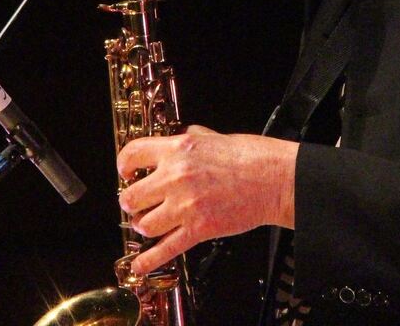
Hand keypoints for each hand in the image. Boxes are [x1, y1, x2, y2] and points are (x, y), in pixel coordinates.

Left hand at [116, 125, 297, 274]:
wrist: (275, 180)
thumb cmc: (252, 157)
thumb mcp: (217, 137)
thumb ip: (195, 137)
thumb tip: (186, 134)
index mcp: (179, 149)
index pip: (133, 154)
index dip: (124, 166)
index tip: (126, 172)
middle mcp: (176, 176)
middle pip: (131, 196)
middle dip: (131, 203)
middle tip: (135, 204)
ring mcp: (186, 205)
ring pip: (144, 225)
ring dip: (144, 226)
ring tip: (149, 225)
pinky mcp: (199, 229)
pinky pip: (165, 249)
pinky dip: (148, 260)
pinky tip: (140, 264)